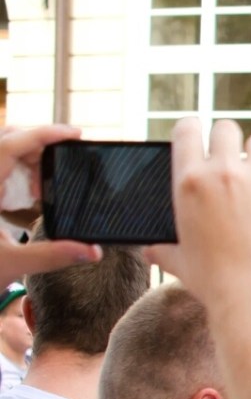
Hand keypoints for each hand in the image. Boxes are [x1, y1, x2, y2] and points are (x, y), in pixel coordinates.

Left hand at [0, 125, 100, 281]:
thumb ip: (52, 256)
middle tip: (66, 158)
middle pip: (6, 139)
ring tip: (48, 184)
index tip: (75, 134)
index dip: (44, 134)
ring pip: (2, 150)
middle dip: (39, 142)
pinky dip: (18, 170)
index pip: (11, 145)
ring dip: (29, 158)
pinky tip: (32, 194)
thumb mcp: (10, 264)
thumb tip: (93, 251)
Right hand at [144, 117, 250, 309]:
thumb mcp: (178, 262)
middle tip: (233, 159)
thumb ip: (162, 249)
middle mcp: (224, 172)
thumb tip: (147, 251)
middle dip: (229, 140)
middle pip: (227, 128)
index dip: (193, 129)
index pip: (186, 130)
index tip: (199, 135)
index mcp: (188, 182)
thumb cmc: (213, 283)